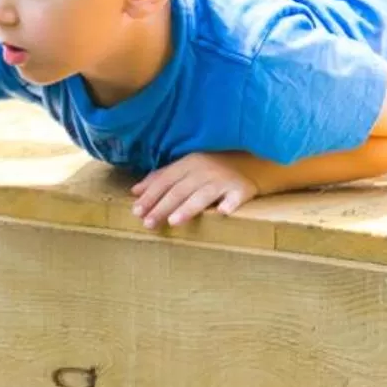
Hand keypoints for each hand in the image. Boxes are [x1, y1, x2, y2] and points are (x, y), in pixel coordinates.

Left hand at [132, 153, 261, 228]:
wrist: (251, 162)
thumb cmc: (212, 168)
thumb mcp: (186, 168)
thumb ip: (161, 178)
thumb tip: (135, 191)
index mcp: (188, 163)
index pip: (165, 180)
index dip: (150, 195)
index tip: (136, 211)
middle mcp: (204, 170)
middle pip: (180, 190)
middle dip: (162, 206)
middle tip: (149, 223)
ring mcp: (223, 179)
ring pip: (203, 194)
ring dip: (189, 207)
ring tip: (174, 222)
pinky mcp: (242, 189)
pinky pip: (236, 197)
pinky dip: (230, 203)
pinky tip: (223, 212)